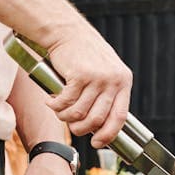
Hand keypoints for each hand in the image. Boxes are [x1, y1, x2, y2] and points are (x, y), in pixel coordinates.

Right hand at [41, 26, 132, 148]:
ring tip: (59, 110)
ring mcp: (97, 77)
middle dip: (81, 128)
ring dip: (65, 116)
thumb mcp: (105, 71)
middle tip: (72, 126)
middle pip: (97, 119)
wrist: (68, 31)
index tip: (98, 143)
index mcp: (123, 81)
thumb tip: (100, 125)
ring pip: (79, 113)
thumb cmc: (84, 53)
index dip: (108, 134)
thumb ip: (107, 94)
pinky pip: (66, 102)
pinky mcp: (79, 75)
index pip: (120, 117)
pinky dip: (55, 106)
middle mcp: (113, 80)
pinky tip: (51, 101)